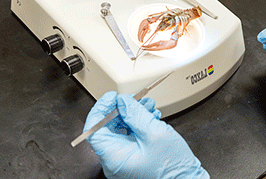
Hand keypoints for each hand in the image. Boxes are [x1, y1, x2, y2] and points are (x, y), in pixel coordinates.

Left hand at [85, 92, 208, 178]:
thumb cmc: (172, 167)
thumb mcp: (154, 133)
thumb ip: (136, 114)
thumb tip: (123, 102)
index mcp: (114, 157)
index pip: (94, 129)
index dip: (101, 109)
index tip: (112, 97)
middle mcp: (115, 161)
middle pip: (108, 128)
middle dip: (123, 110)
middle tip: (135, 99)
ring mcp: (124, 161)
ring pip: (121, 130)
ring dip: (133, 115)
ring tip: (148, 106)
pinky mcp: (133, 159)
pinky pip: (130, 137)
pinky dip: (138, 125)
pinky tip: (150, 117)